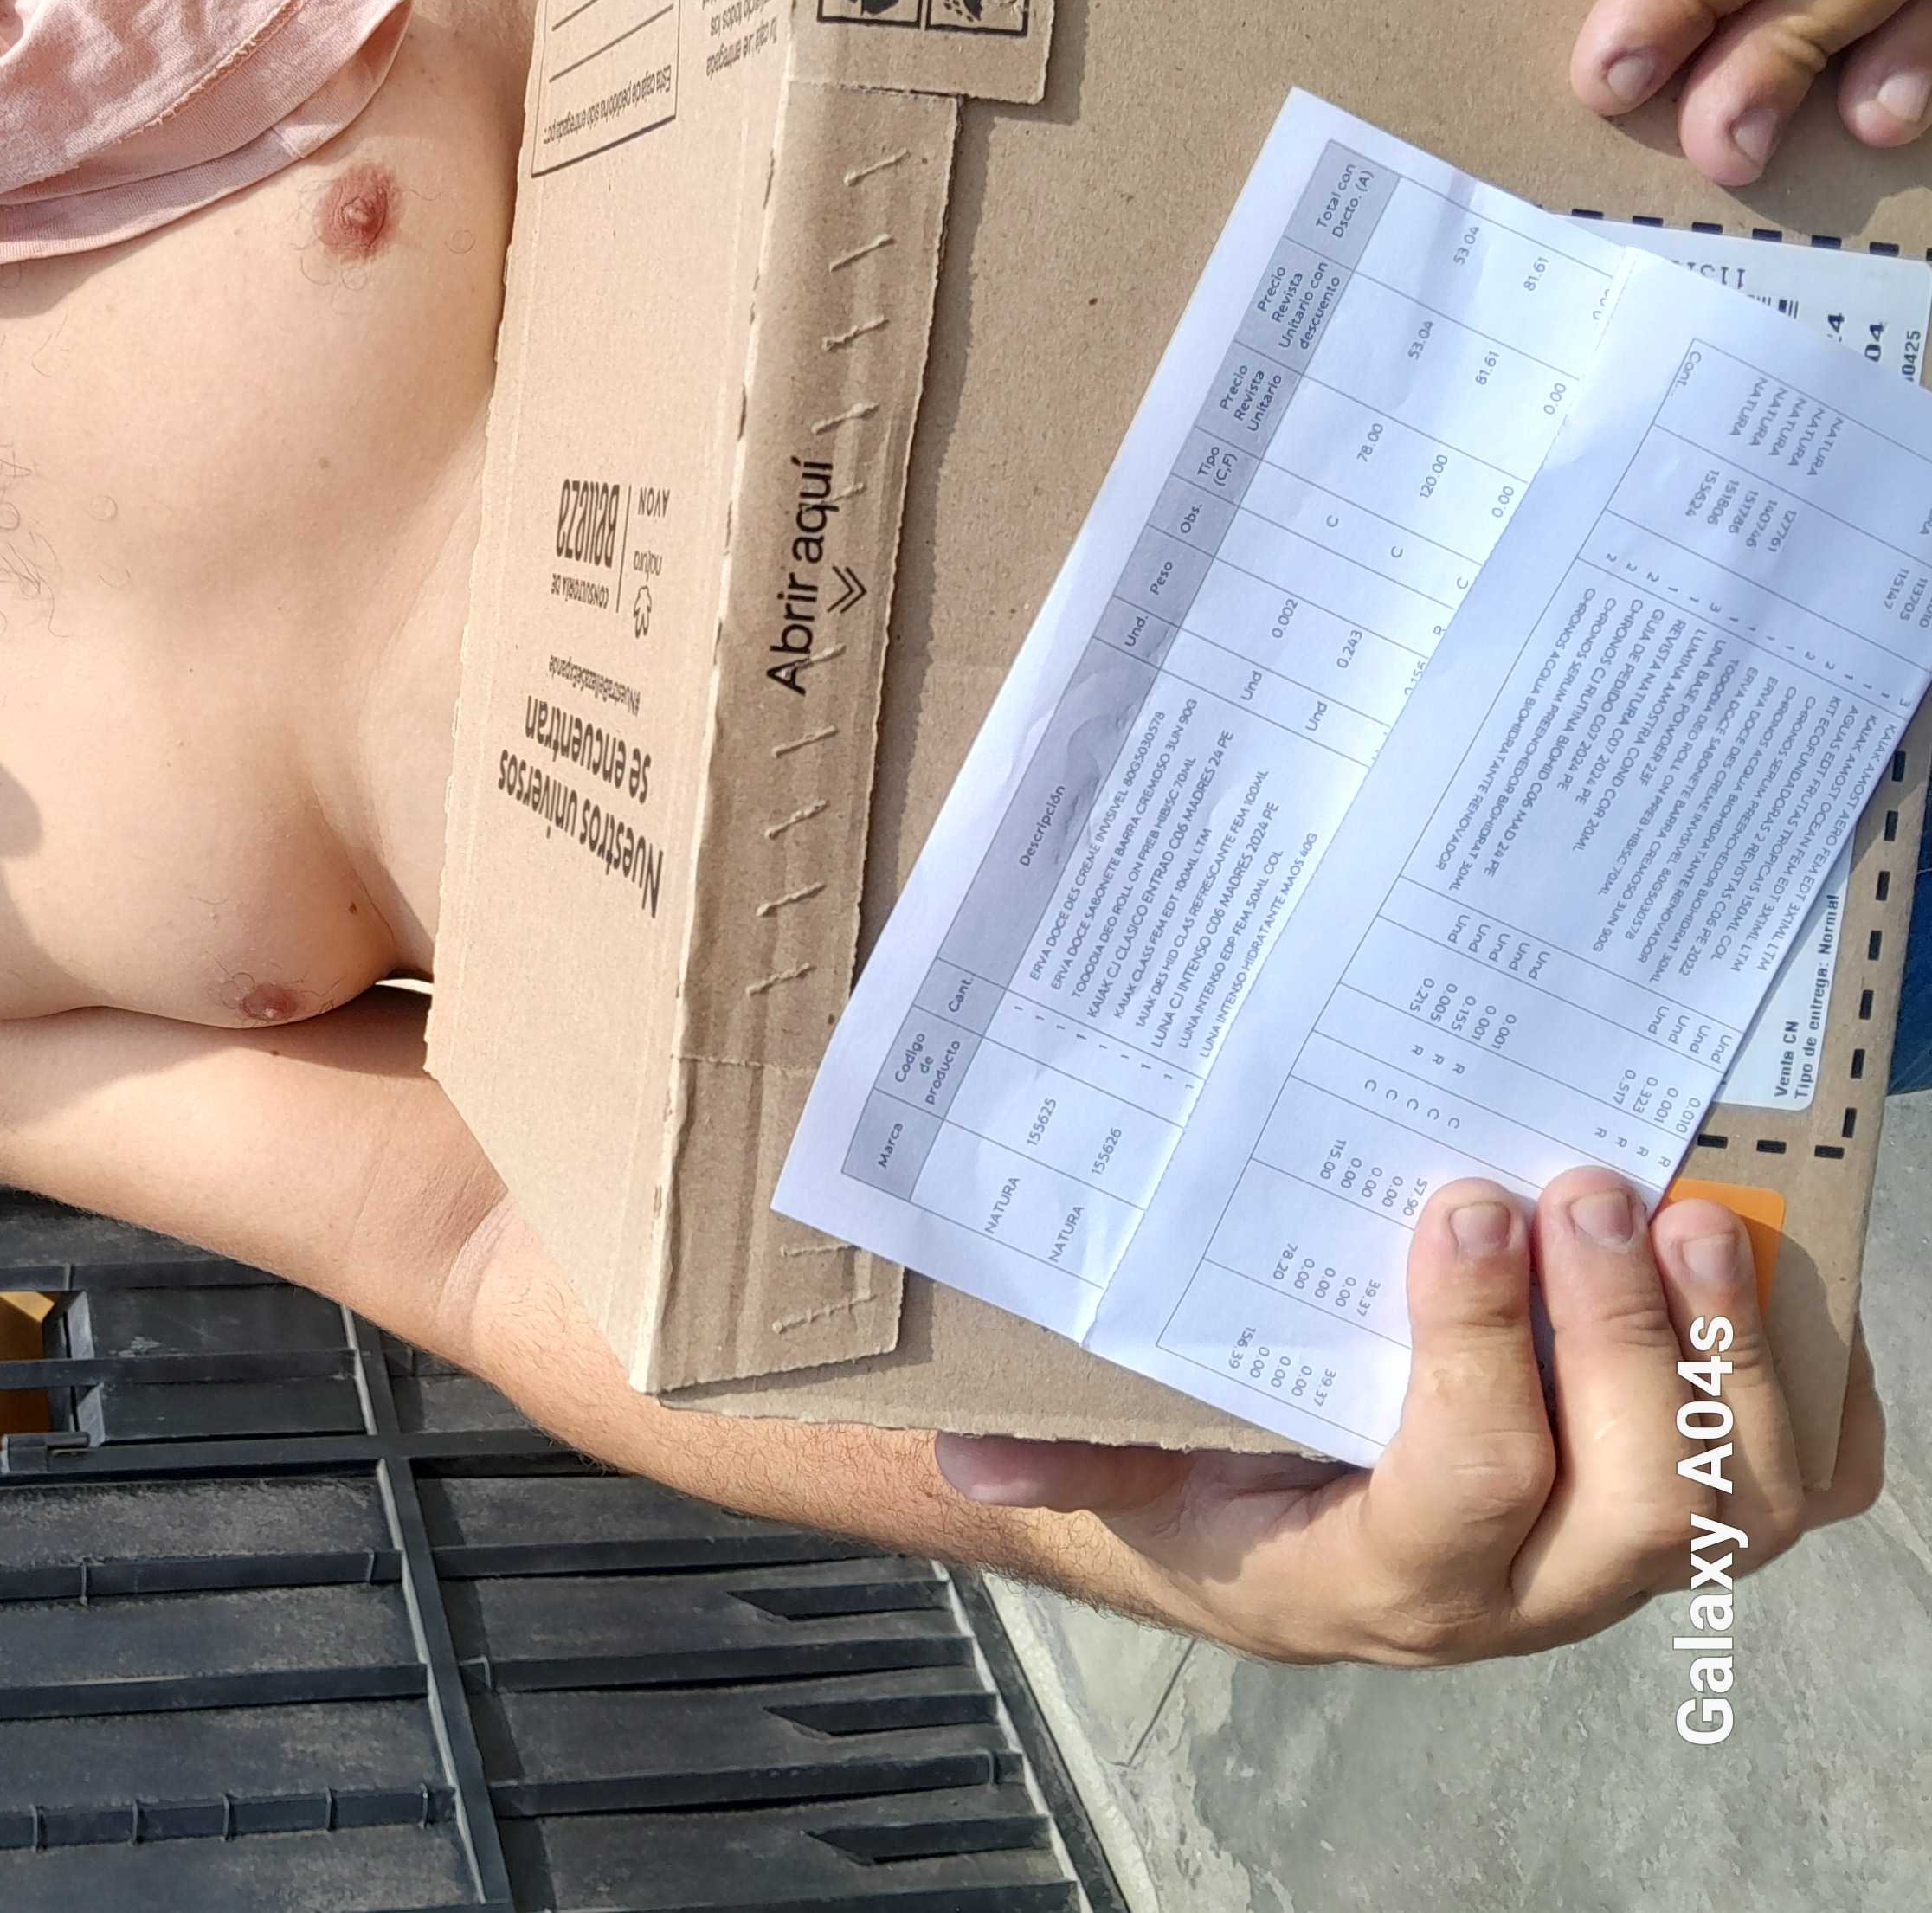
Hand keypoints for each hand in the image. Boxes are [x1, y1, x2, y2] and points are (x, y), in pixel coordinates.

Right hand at [936, 1168, 1885, 1664]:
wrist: (1262, 1548)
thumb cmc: (1201, 1476)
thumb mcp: (1119, 1468)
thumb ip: (1062, 1454)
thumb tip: (975, 1451)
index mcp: (1383, 1576)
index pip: (1470, 1489)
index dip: (1483, 1354)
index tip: (1462, 1205)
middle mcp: (1527, 1597)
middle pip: (1643, 1509)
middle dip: (1626, 1342)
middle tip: (1586, 1190)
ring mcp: (1623, 1568)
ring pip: (1740, 1506)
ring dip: (1734, 1358)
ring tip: (1694, 1219)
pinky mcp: (1685, 1525)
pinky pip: (1799, 1489)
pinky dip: (1812, 1389)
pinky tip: (1769, 1278)